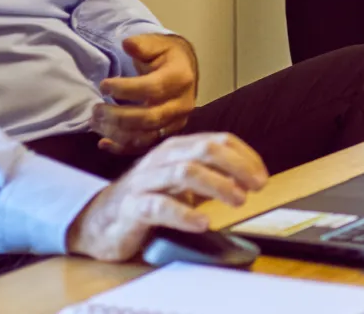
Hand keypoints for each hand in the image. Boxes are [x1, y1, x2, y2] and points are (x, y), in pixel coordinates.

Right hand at [66, 132, 267, 261]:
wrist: (101, 220)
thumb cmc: (148, 198)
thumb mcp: (182, 182)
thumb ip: (210, 174)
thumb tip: (248, 176)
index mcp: (177, 148)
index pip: (217, 140)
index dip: (244, 156)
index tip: (262, 176)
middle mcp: (162, 158)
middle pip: (202, 149)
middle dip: (235, 165)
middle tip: (256, 186)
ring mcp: (146, 181)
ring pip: (183, 172)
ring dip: (216, 184)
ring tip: (237, 200)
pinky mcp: (132, 208)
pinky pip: (158, 206)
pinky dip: (183, 214)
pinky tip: (202, 223)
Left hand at [93, 34, 197, 154]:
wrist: (184, 70)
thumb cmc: (166, 56)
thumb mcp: (156, 44)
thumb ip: (142, 45)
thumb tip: (127, 44)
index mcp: (180, 79)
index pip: (152, 88)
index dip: (125, 89)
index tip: (103, 85)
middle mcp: (182, 105)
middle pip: (148, 118)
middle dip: (118, 116)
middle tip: (95, 109)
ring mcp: (176, 124)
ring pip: (146, 137)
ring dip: (117, 133)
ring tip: (94, 123)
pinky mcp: (168, 136)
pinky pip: (145, 147)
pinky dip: (123, 148)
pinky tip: (103, 143)